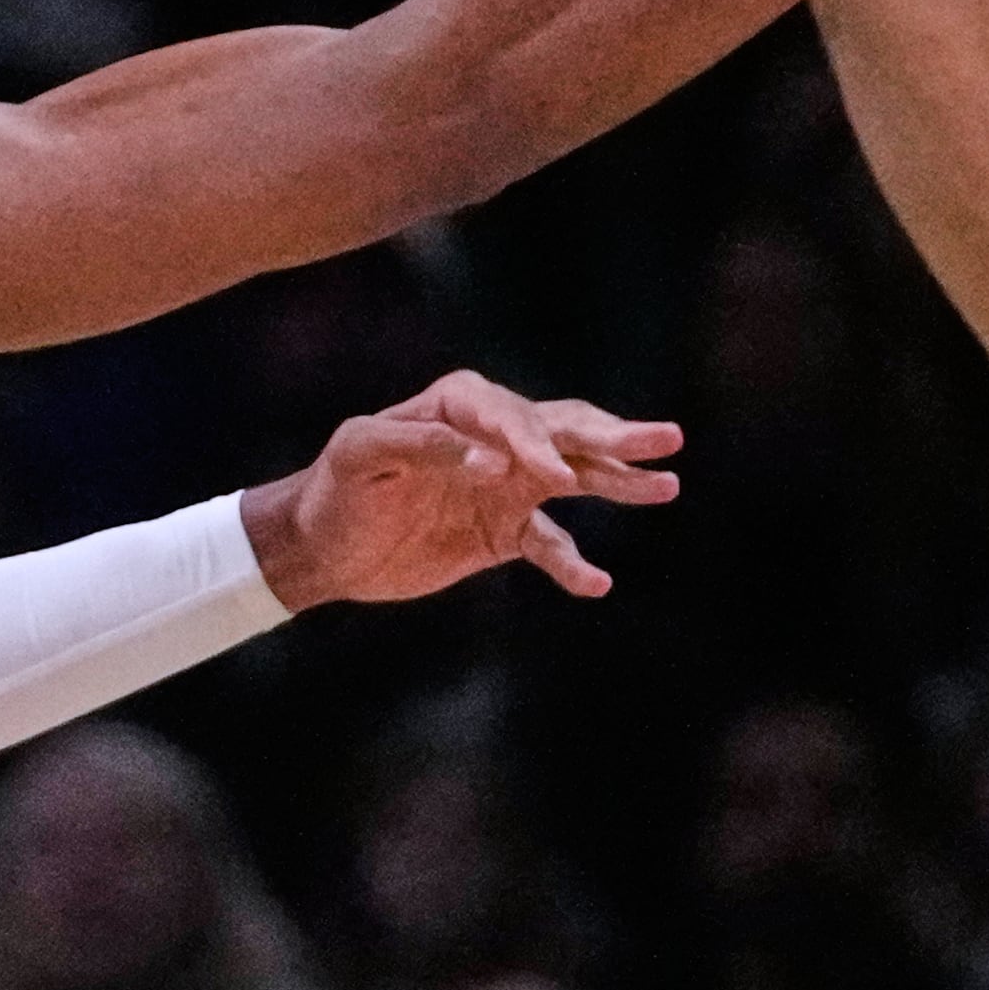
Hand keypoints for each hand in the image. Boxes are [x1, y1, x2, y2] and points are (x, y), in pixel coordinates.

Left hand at [241, 371, 679, 609]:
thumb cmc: (333, 488)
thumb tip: (488, 462)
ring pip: (576, 479)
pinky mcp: (503, 532)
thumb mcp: (360, 456)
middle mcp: (494, 438)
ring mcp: (506, 485)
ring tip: (667, 484)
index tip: (550, 478)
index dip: (535, 443)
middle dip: (614, 437)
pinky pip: (550, 546)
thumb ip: (421, 447)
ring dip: (619, 482)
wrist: (321, 547)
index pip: (511, 416)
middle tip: (665, 439)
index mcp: (459, 406)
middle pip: (565, 432)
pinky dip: (573, 564)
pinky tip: (597, 584)